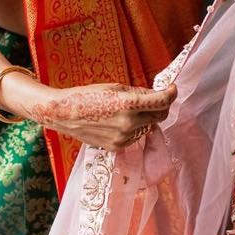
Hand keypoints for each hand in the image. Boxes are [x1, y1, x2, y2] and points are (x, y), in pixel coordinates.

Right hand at [25, 82, 175, 149]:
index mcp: (129, 104)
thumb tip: (158, 95)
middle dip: (161, 106)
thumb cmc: (88, 95)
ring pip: (149, 126)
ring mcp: (124, 137)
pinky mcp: (118, 146)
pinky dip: (135, 127)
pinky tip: (120, 121)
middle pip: (160, 115)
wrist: (63, 114)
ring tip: (129, 110)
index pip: (162, 101)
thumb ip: (140, 93)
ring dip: (146, 117)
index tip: (172, 89)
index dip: (171, 93)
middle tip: (155, 98)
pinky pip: (137, 135)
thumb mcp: (116, 87)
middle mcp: (129, 123)